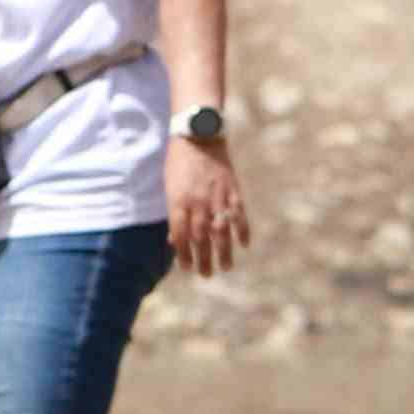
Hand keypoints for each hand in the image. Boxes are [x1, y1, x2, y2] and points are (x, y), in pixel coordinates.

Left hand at [165, 133, 251, 278]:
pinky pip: (239, 215)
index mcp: (178, 203)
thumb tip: (174, 241)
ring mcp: (217, 198)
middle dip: (203, 260)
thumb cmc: (179, 165)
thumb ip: (174, 215)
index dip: (183, 254)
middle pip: (201, 239)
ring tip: (225, 267)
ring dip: (224, 252)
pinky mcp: (233, 191)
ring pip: (222, 232)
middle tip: (205, 275)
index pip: (181, 236)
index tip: (185, 268)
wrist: (199, 137)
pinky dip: (243, 230)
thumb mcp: (169, 189)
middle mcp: (198, 203)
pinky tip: (244, 244)